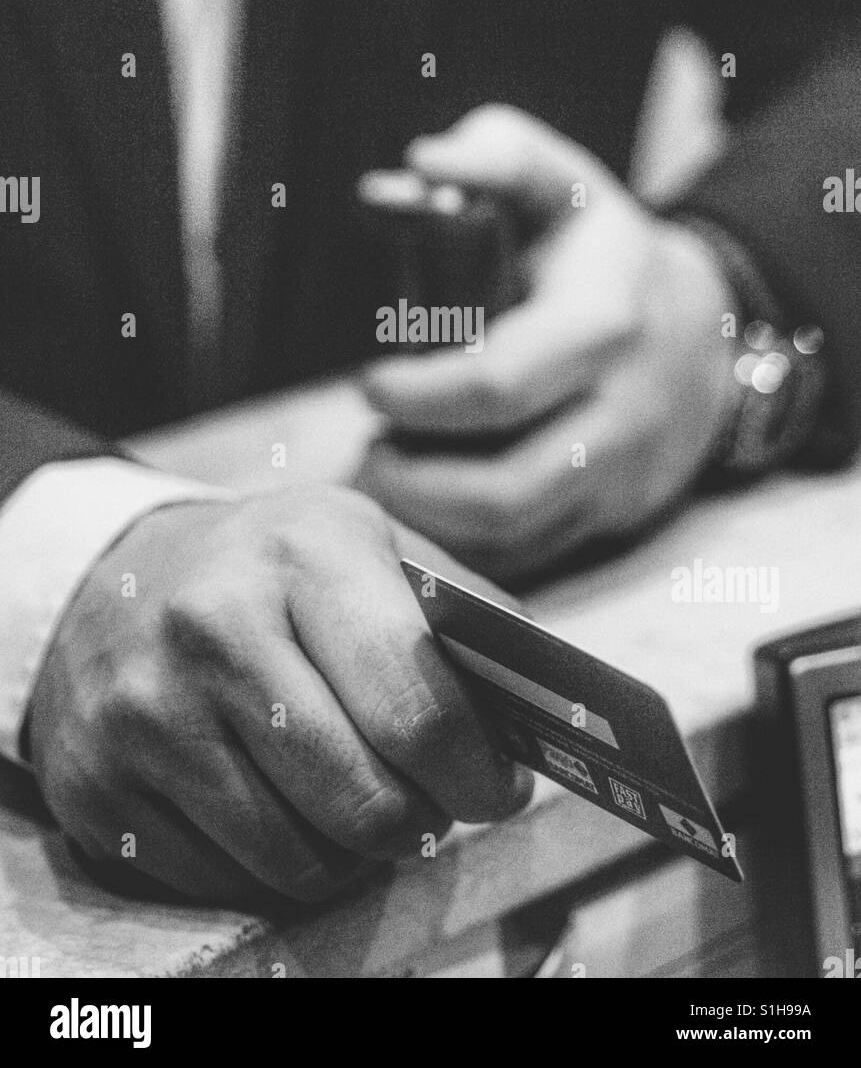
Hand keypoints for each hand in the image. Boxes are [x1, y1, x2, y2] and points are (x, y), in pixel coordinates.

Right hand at [27, 485, 531, 902]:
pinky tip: (278, 809)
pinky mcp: (99, 786)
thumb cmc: (266, 563)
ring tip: (353, 801)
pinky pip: (225, 881)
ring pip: (299, 861)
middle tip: (428, 801)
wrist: (107, 575)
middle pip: (365, 803)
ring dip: (350, 853)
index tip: (497, 787)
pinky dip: (274, 866)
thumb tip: (541, 712)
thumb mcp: (363, 539)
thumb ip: (457, 613)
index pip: (418, 708)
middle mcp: (214, 629)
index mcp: (302, 555)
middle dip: (420, 821)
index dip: (478, 774)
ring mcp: (146, 714)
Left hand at [358, 106, 739, 577]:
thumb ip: (497, 155)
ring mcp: (623, 476)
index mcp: (602, 323)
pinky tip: (424, 512)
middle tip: (367, 452)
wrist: (705, 331)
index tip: (370, 385)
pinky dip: (464, 548)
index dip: (416, 397)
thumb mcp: (563, 183)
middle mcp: (621, 412)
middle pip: (503, 489)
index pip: (497, 386)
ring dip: (429, 522)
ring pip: (514, 536)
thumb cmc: (607, 254)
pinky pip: (532, 558)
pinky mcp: (615, 517)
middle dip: (411, 483)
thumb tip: (422, 162)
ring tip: (385, 478)